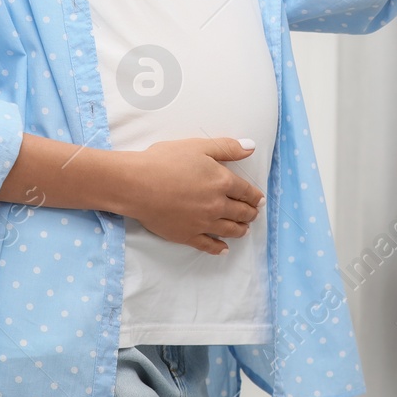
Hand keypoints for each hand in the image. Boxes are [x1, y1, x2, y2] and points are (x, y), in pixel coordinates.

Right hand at [119, 137, 265, 255]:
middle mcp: (217, 205)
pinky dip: (219, 248)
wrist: (137, 184)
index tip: (259, 200)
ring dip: (240, 230)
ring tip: (244, 230)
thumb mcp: (199, 147)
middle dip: (250, 213)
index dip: (255, 196)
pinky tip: (224, 249)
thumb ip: (227, 148)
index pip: (246, 191)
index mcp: (222, 181)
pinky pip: (208, 245)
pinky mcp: (187, 235)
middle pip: (240, 212)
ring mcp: (203, 223)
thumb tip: (251, 148)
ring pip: (229, 230)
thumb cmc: (166, 161)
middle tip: (254, 214)